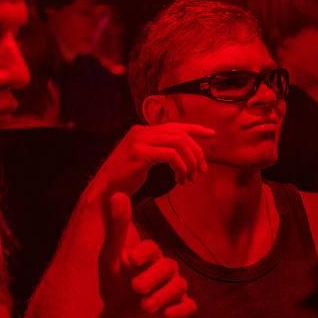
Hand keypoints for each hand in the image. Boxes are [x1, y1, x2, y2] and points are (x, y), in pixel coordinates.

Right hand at [93, 123, 214, 197]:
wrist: (105, 191)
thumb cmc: (125, 179)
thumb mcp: (146, 160)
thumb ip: (161, 151)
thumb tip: (186, 152)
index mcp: (144, 131)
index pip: (175, 125)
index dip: (196, 129)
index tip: (212, 135)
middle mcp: (141, 131)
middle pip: (181, 134)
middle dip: (196, 152)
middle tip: (201, 171)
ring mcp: (139, 140)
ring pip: (178, 143)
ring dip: (190, 161)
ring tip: (190, 178)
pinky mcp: (139, 153)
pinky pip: (171, 155)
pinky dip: (181, 167)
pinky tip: (180, 179)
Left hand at [97, 193, 195, 317]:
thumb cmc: (114, 283)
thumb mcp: (110, 258)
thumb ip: (116, 228)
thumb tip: (117, 194)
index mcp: (149, 255)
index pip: (152, 248)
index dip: (143, 253)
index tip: (128, 260)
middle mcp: (165, 269)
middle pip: (169, 267)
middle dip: (152, 278)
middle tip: (135, 288)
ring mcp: (174, 289)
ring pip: (179, 287)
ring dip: (163, 296)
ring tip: (145, 306)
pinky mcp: (179, 308)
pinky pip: (188, 307)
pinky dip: (179, 311)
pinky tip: (166, 316)